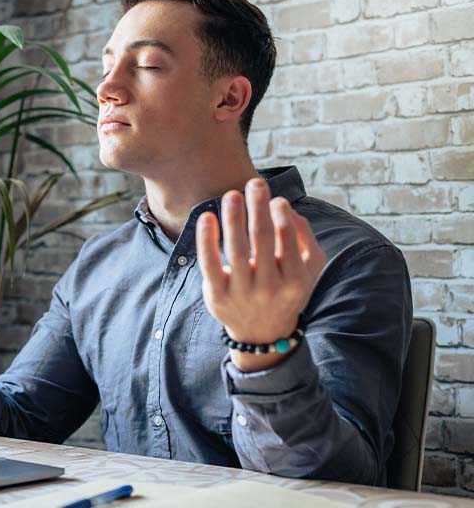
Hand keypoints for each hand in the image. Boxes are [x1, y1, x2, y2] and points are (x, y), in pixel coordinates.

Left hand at [196, 177, 326, 370]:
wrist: (263, 333)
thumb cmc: (287, 290)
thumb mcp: (309, 270)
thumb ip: (305, 238)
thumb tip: (289, 209)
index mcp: (295, 280)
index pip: (287, 241)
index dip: (281, 216)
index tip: (276, 198)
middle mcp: (269, 288)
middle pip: (261, 240)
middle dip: (258, 208)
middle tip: (255, 182)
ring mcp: (241, 293)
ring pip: (236, 249)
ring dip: (234, 217)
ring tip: (231, 194)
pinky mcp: (217, 295)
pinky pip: (210, 263)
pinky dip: (207, 239)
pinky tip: (207, 217)